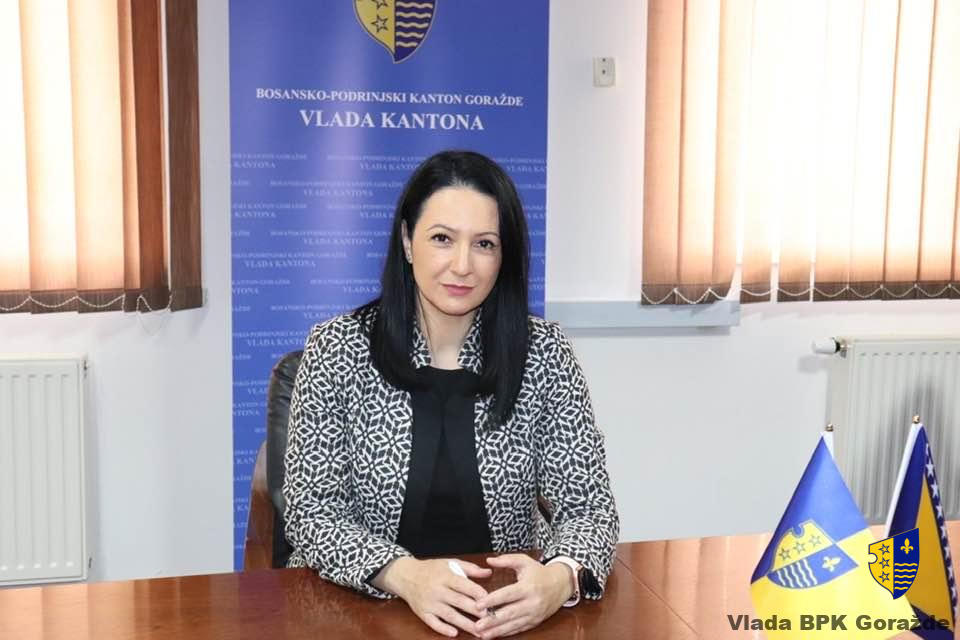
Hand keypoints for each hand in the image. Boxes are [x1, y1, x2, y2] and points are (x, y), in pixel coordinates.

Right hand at [375, 557, 491, 636]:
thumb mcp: (450, 563)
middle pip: (458, 601)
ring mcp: (429, 603)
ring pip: (449, 615)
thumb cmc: (431, 569)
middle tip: (489, 617)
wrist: (406, 575)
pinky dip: (443, 628)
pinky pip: (433, 623)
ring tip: (479, 631)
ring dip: (465, 624)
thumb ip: (470, 568)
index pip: (463, 584)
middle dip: (474, 610)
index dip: (476, 592)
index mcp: (445, 576)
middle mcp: (437, 590)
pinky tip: (455, 633)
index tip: (489, 599)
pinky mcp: (422, 613)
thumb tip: (489, 572)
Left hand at [473, 554, 572, 638]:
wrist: (561, 584)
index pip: (508, 594)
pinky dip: (507, 633)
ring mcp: (534, 614)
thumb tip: (489, 560)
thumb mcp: (524, 561)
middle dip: (492, 620)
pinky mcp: (535, 622)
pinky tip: (495, 635)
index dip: (492, 600)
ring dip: (497, 631)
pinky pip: (519, 629)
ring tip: (483, 634)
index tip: (478, 604)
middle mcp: (532, 602)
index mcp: (528, 587)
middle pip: (509, 613)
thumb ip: (506, 560)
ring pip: (514, 624)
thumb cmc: (540, 572)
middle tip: (477, 625)